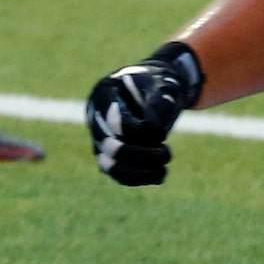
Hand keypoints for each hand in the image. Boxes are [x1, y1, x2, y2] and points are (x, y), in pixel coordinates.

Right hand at [85, 42, 203, 185]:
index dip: (140, 132)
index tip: (162, 131)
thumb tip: (153, 130)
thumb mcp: (164, 84)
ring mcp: (99, 138)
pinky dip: (139, 179)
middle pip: (110, 146)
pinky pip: (118, 175)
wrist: (154, 90)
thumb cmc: (158, 84)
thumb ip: (160, 101)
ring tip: (164, 168)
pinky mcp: (108, 155)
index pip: (115, 121)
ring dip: (140, 172)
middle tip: (167, 152)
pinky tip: (160, 174)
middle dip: (142, 154)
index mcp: (104, 94)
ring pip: (110, 166)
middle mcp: (95, 118)